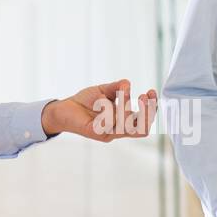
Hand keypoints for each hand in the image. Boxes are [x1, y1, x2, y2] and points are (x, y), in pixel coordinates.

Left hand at [41, 80, 156, 140]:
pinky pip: (108, 121)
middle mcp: (118, 130)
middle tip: (143, 96)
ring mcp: (108, 133)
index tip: (151, 91)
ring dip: (126, 106)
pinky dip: (108, 106)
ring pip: (126, 125)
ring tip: (121, 93)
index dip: (152, 108)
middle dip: (147, 112)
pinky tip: (101, 100)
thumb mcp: (105, 90)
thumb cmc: (85, 101)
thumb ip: (118, 87)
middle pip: (142, 130)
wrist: (64, 108)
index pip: (145, 121)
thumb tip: (128, 83)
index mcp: (123, 121)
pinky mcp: (96, 132)